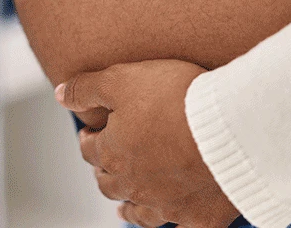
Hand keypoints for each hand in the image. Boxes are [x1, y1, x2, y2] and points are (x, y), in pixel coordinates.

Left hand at [56, 60, 240, 227]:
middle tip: (107, 164)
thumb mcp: (123, 78)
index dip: (89, 137)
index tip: (92, 131)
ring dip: (129, 209)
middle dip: (104, 173)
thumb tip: (60, 94)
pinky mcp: (200, 217)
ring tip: (124, 208)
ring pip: (139, 213)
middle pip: (109, 183)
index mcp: (113, 153)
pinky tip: (176, 222)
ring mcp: (167, 205)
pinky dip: (178, 226)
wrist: (230, 126)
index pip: (90, 148)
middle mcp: (134, 185)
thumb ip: (87, 87)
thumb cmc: (178, 98)